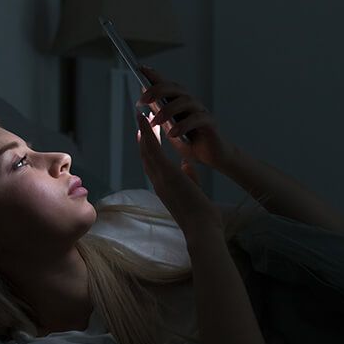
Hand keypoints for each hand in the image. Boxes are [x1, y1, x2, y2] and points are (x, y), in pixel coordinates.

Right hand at [135, 111, 220, 235]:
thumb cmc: (201, 216)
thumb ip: (189, 177)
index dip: (148, 149)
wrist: (202, 228)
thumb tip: (186, 164)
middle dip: (143, 138)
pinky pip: (153, 149)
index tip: (147, 136)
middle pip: (146, 156)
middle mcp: (158, 182)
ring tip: (141, 115)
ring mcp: (160, 178)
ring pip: (146, 150)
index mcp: (165, 187)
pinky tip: (146, 120)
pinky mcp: (166, 174)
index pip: (153, 165)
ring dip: (143, 131)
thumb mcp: (194, 191)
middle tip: (141, 121)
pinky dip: (147, 134)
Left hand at [136, 66, 235, 169]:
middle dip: (158, 91)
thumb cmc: (191, 143)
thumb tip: (145, 98)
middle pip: (176, 89)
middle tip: (143, 100)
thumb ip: (160, 113)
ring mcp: (202, 111)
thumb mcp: (169, 128)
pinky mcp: (211, 123)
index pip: (167, 85)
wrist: (213, 158)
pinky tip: (172, 133)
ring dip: (168, 110)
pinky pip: (197, 119)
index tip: (140, 69)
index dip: (155, 76)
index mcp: (180, 103)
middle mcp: (192, 103)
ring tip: (156, 121)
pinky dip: (183, 125)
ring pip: (186, 101)